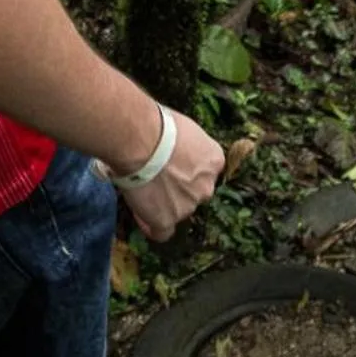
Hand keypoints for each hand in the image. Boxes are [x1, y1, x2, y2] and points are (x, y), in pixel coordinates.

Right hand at [116, 108, 223, 241]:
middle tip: (157, 178)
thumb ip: (185, 145)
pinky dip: (153, 226)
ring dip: (164, 204)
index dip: (188, 169)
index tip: (173, 166)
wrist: (141, 141)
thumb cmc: (157, 125)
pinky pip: (162, 232)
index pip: (206, 171)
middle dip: (179, 189)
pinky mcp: (166, 219)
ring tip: (142, 190)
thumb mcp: (183, 128)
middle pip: (195, 192)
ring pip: (178, 210)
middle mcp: (206, 186)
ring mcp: (188, 206)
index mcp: (214, 160)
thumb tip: (172, 145)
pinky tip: (143, 218)